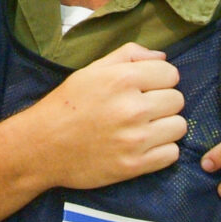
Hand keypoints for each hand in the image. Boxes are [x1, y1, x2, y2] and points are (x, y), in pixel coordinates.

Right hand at [16, 43, 184, 190]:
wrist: (41, 146)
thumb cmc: (66, 104)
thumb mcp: (91, 70)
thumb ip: (129, 55)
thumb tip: (162, 56)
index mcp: (123, 79)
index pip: (171, 74)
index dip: (160, 79)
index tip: (146, 88)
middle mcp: (133, 108)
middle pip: (177, 99)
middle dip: (163, 102)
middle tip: (143, 109)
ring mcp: (135, 139)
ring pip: (179, 126)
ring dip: (165, 126)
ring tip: (145, 128)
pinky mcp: (134, 166)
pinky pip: (172, 154)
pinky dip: (162, 150)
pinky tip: (144, 146)